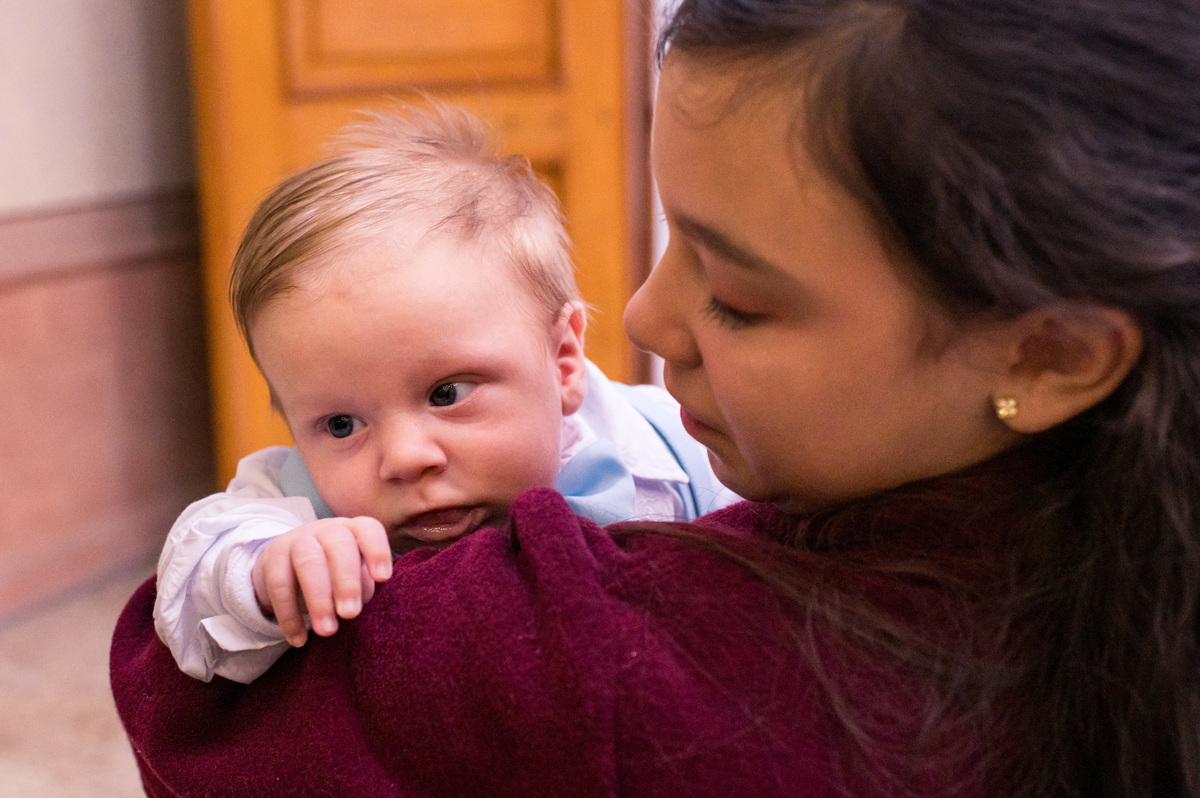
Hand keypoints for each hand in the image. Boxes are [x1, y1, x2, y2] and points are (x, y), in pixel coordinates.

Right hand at [251, 516, 392, 646]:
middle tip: (351, 614)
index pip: (368, 529)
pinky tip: (299, 638)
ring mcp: (297, 539)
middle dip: (346, 582)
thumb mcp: (351, 575)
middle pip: (339, 546)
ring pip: (308, 563)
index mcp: (353, 530)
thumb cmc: (332, 571)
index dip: (377, 550)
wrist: (285, 564)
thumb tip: (360, 601)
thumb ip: (361, 585)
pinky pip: (279, 585)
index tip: (383, 578)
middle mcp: (327, 529)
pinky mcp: (272, 557)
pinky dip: (289, 615)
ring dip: (318, 599)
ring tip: (328, 630)